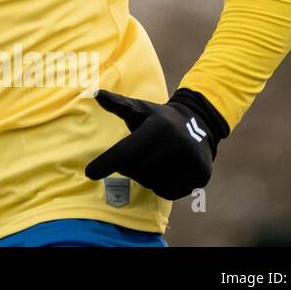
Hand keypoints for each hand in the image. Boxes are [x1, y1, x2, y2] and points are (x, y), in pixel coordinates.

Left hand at [85, 88, 228, 199]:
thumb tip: (96, 95)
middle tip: (136, 155)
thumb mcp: (140, 109)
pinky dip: (161, 187)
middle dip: (129, 167)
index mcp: (158, 127)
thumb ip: (118, 105)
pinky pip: (168, 193)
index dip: (106, 163)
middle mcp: (178, 144)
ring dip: (145, 177)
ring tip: (153, 160)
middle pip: (137, 172)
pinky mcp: (201, 176)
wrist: (200, 125)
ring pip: (151, 184)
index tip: (89, 173)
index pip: (126, 152)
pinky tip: (166, 171)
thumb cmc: (158, 119)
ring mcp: (192, 161)